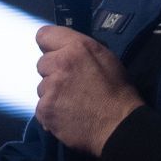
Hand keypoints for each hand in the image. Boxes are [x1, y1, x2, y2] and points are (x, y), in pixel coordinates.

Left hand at [34, 26, 143, 155]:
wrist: (119, 126)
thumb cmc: (117, 91)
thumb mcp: (106, 58)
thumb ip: (81, 50)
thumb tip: (66, 50)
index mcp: (77, 47)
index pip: (44, 35)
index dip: (49, 46)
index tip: (55, 54)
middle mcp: (60, 63)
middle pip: (42, 63)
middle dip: (52, 72)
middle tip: (70, 84)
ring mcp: (50, 87)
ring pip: (42, 87)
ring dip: (52, 94)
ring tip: (71, 103)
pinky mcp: (45, 109)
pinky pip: (41, 107)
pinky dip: (51, 112)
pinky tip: (67, 116)